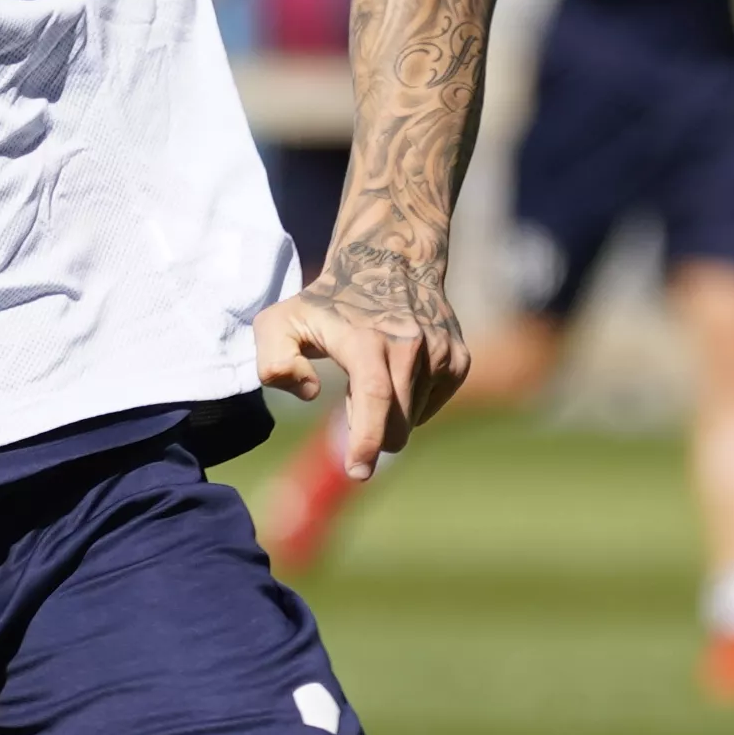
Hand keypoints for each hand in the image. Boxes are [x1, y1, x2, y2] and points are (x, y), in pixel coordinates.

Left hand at [255, 232, 463, 475]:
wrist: (390, 263)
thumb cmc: (328, 301)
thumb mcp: (281, 322)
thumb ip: (275, 361)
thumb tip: (310, 392)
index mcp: (366, 338)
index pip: (375, 395)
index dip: (368, 439)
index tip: (357, 471)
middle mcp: (409, 344)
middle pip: (396, 423)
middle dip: (373, 433)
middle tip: (352, 405)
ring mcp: (439, 352)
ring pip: (414, 419)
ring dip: (391, 413)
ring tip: (375, 374)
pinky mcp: (458, 359)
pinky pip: (431, 406)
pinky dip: (412, 403)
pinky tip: (399, 374)